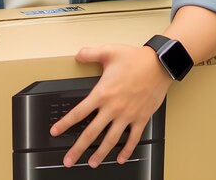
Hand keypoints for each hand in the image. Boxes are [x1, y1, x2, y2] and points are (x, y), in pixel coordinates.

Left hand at [50, 44, 171, 168]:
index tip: (56, 132)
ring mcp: (127, 115)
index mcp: (102, 93)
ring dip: (100, 154)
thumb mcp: (108, 51)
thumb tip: (78, 55)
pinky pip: (133, 139)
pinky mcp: (141, 119)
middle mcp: (113, 108)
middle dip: (78, 148)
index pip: (79, 112)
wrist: (159, 65)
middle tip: (69, 160)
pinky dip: (127, 150)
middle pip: (91, 133)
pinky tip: (121, 158)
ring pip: (111, 140)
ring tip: (92, 163)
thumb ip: (89, 53)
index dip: (65, 123)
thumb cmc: (135, 58)